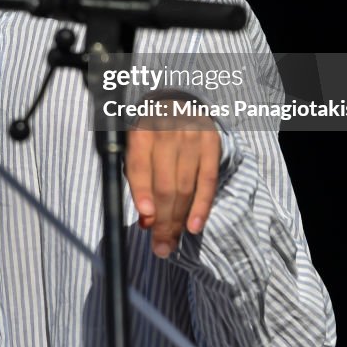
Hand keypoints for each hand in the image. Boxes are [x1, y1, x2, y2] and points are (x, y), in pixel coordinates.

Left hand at [124, 103, 220, 257]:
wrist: (177, 98)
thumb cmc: (150, 131)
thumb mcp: (135, 145)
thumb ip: (137, 178)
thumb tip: (146, 218)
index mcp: (141, 130)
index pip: (140, 167)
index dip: (142, 194)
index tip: (146, 219)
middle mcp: (166, 131)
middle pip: (165, 184)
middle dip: (162, 220)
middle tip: (160, 247)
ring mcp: (191, 136)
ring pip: (186, 187)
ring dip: (179, 220)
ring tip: (171, 243)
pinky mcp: (211, 142)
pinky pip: (207, 181)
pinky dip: (201, 206)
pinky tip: (194, 226)